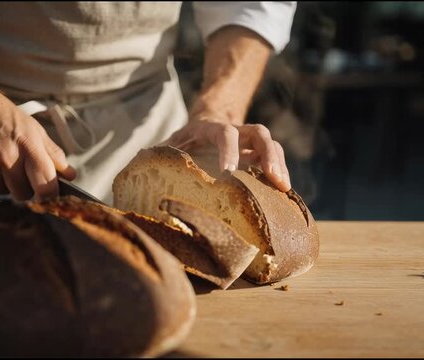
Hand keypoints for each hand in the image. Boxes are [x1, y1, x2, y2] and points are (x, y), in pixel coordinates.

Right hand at [0, 69, 75, 200]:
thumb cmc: (0, 113)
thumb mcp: (32, 127)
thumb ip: (53, 153)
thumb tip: (70, 175)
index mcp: (28, 146)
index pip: (46, 185)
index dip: (50, 196)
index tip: (49, 195)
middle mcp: (7, 158)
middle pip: (24, 195)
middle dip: (25, 188)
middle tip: (20, 171)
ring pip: (3, 193)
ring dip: (5, 183)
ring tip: (0, 161)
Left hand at [161, 109, 290, 191]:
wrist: (200, 130)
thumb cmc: (180, 145)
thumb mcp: (168, 147)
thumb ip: (157, 156)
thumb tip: (138, 171)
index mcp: (209, 128)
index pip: (223, 132)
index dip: (229, 150)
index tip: (228, 173)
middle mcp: (235, 131)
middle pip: (258, 133)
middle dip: (268, 154)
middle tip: (274, 179)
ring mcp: (248, 142)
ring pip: (271, 144)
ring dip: (280, 165)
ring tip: (285, 189)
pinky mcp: (257, 156)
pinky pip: (275, 160)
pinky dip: (280, 175)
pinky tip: (284, 195)